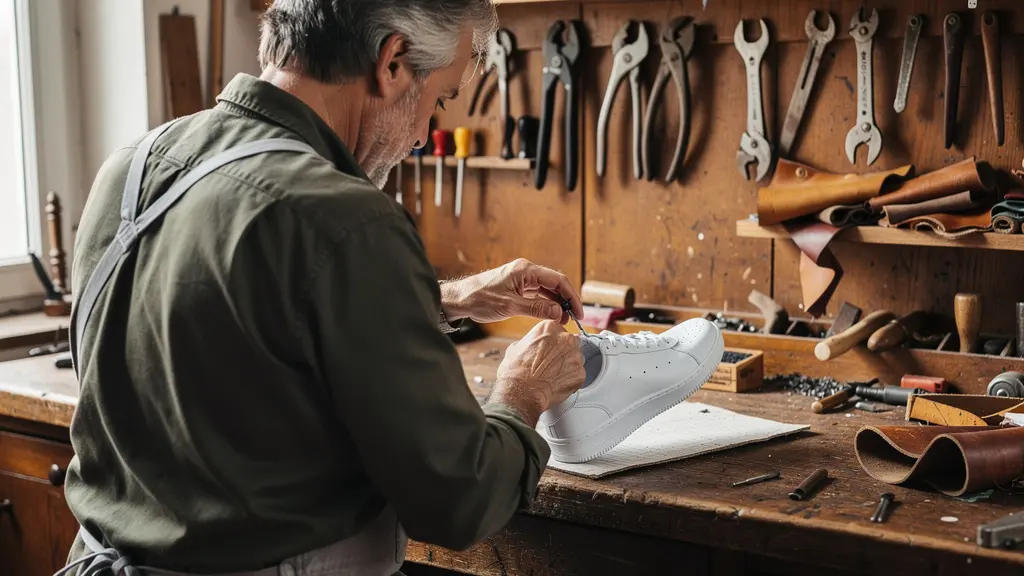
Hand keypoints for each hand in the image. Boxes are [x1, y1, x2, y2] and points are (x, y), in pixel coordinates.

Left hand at [440, 259, 583, 324]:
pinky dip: (546, 304)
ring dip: (557, 304)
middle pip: (555, 284)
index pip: (558, 280)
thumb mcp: (510, 306)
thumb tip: (559, 312)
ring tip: (564, 320)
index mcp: (525, 270)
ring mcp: (521, 278)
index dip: (571, 296)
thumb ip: (536, 308)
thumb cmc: (479, 298)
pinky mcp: (517, 286)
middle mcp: (525, 271)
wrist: (460, 299)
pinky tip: (551, 314)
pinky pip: (538, 293)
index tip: (579, 311)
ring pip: (547, 289)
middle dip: (566, 301)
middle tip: (574, 318)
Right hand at [488, 320, 584, 426]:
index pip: (558, 331)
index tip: (548, 350)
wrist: (522, 392)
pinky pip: (578, 375)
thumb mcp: (516, 348)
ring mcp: (575, 356)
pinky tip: (558, 384)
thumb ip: (530, 342)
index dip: (552, 343)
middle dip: (563, 352)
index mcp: (550, 328)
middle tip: (551, 364)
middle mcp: (565, 338)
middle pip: (571, 343)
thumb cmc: (516, 372)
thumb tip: (531, 346)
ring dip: (568, 366)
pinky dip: (571, 380)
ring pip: (576, 359)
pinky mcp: (580, 373)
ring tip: (553, 376)